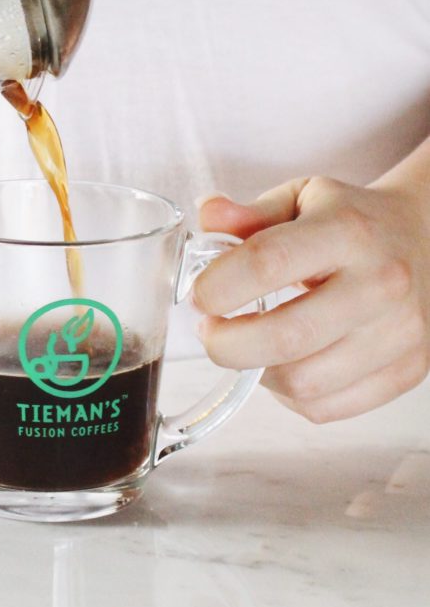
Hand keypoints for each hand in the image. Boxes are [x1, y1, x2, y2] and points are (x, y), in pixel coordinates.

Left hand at [192, 176, 429, 421]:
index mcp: (347, 231)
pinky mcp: (409, 370)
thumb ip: (249, 214)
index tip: (199, 295)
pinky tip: (283, 364)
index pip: (267, 262)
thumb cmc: (353, 220)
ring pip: (304, 383)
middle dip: (225, 344)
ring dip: (256, 372)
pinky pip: (328, 408)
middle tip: (210, 330)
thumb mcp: (301, 199)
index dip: (217, 286)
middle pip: (284, 337)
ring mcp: (400, 332)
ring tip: (246, 345)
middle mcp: (380, 283)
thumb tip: (207, 215)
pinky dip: (290, 395)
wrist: (429, 239)